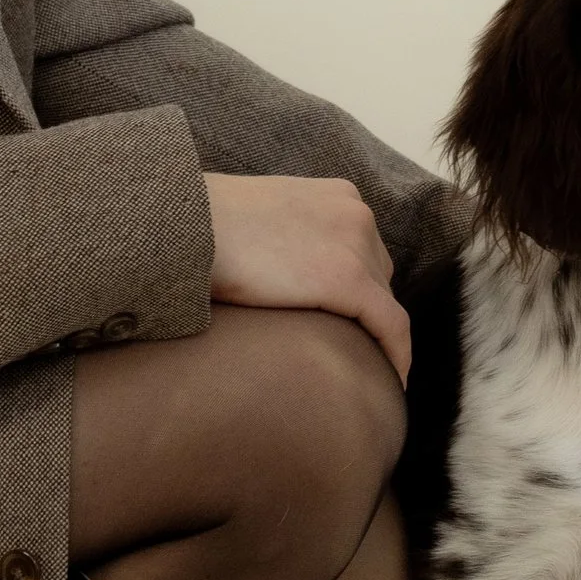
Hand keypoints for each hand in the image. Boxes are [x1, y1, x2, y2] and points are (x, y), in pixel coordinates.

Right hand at [201, 174, 410, 386]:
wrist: (185, 225)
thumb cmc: (203, 226)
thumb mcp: (260, 220)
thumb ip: (285, 238)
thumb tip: (281, 274)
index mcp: (334, 196)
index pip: (360, 250)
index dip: (359, 291)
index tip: (350, 322)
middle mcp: (355, 213)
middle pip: (377, 275)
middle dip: (364, 312)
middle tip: (346, 350)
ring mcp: (355, 245)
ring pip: (382, 303)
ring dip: (372, 335)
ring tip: (358, 370)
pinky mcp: (348, 280)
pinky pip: (390, 326)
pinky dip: (394, 356)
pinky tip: (388, 383)